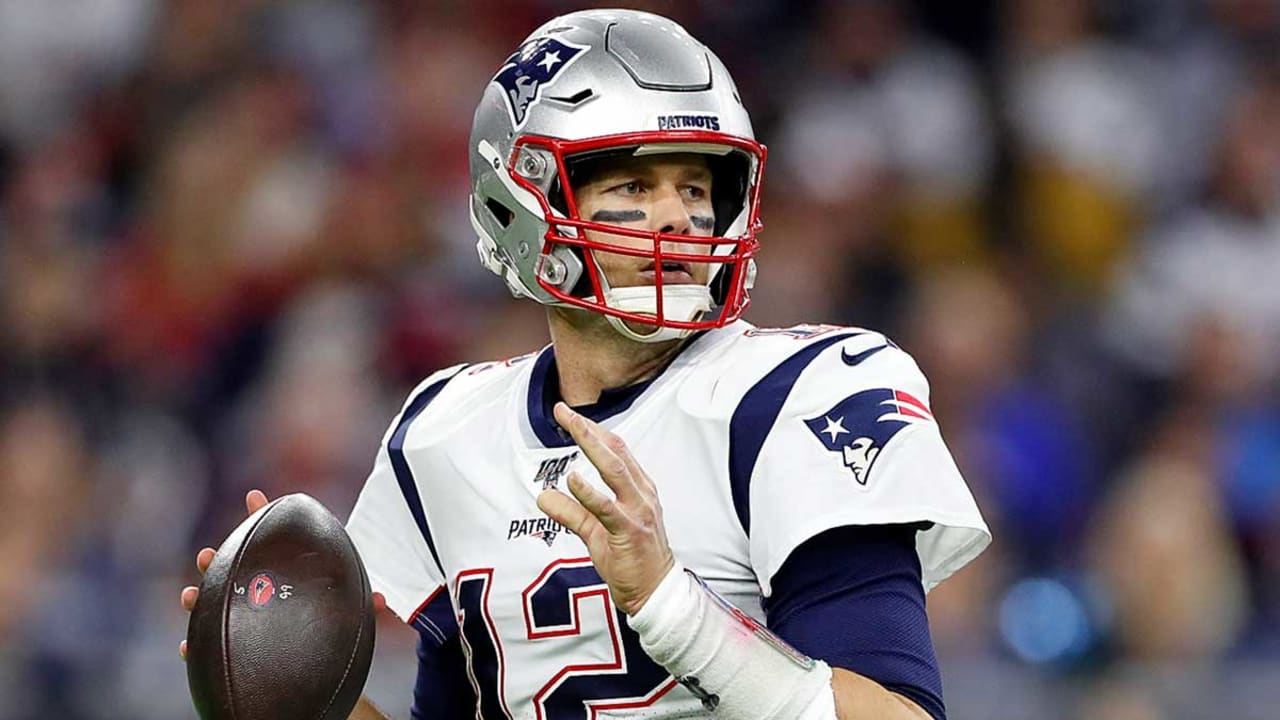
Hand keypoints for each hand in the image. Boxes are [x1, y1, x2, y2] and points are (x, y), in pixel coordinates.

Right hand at [178, 489, 386, 658]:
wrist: (316, 666)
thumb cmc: (328, 627)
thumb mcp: (347, 611)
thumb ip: (363, 603)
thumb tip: (384, 601)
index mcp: (283, 574)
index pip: (271, 538)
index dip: (263, 515)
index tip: (256, 496)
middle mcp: (258, 592)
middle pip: (231, 569)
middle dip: (216, 559)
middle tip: (207, 554)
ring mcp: (242, 619)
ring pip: (211, 604)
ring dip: (197, 597)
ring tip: (189, 594)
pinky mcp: (232, 649)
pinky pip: (206, 647)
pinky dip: (194, 645)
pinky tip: (187, 645)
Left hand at [537, 403, 674, 615]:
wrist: (656, 593)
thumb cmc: (632, 561)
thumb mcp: (596, 533)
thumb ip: (572, 513)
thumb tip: (544, 497)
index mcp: (638, 489)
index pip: (616, 451)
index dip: (593, 430)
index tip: (570, 416)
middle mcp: (641, 494)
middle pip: (614, 451)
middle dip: (588, 428)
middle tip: (564, 411)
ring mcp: (638, 511)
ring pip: (614, 470)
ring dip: (590, 445)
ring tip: (570, 426)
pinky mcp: (630, 531)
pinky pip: (608, 508)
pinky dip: (589, 492)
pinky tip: (573, 479)